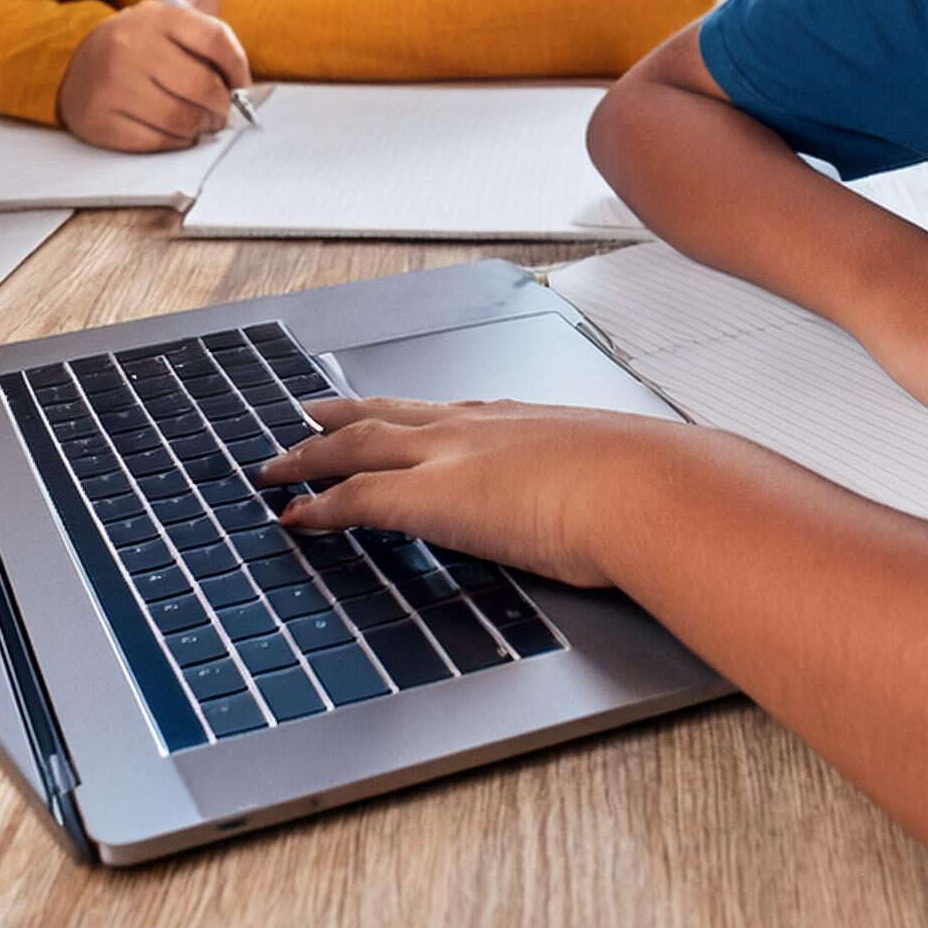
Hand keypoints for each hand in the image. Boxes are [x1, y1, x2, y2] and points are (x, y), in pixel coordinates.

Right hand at [56, 0, 252, 150]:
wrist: (74, 63)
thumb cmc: (139, 47)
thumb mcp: (169, 24)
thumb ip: (210, 39)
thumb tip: (247, 83)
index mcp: (155, 16)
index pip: (217, 39)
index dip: (239, 69)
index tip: (242, 87)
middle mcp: (128, 46)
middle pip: (203, 86)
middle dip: (224, 107)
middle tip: (225, 113)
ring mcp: (110, 84)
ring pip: (182, 119)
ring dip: (202, 128)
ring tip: (203, 123)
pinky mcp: (98, 119)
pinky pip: (156, 142)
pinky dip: (177, 142)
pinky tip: (177, 133)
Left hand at [258, 396, 672, 586]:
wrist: (645, 489)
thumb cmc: (648, 489)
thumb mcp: (617, 478)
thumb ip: (600, 486)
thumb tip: (623, 505)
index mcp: (522, 421)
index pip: (449, 412)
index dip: (410, 414)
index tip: (390, 413)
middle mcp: (478, 426)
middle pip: (390, 414)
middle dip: (345, 415)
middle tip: (309, 412)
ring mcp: (450, 455)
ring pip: (358, 442)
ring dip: (313, 452)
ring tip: (279, 461)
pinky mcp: (428, 497)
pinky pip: (353, 496)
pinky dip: (316, 503)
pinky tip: (291, 515)